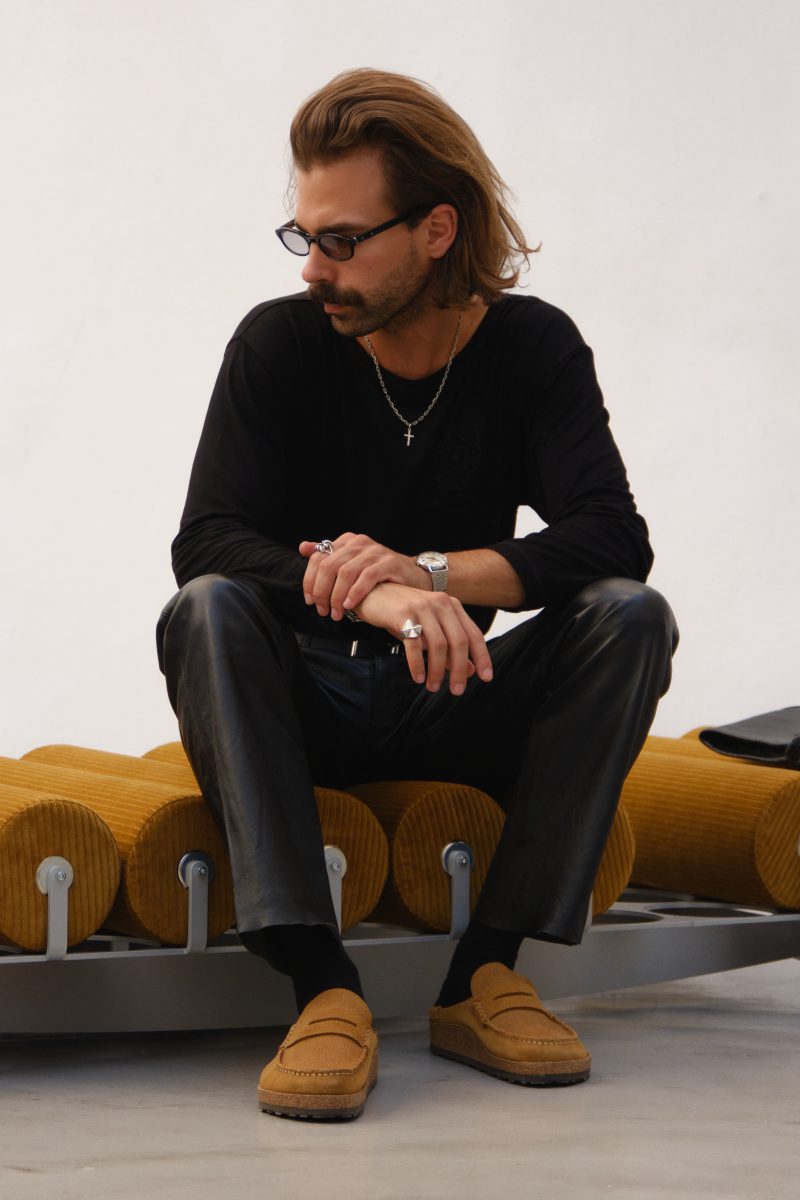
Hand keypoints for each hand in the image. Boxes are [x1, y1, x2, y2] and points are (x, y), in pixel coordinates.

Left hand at [299, 533, 421, 619]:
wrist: (411, 575)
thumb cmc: (379, 573)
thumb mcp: (351, 563)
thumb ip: (328, 556)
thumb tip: (303, 547)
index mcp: (347, 541)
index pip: (319, 557)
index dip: (310, 580)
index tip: (309, 600)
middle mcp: (359, 543)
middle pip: (330, 566)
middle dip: (322, 591)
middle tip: (322, 610)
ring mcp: (375, 551)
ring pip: (346, 573)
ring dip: (337, 596)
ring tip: (336, 613)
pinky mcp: (389, 562)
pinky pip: (367, 577)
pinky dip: (355, 593)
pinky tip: (350, 605)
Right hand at [357, 582, 492, 695]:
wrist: (372, 594)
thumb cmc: (402, 614)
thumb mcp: (429, 629)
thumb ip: (449, 648)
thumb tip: (470, 671)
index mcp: (451, 606)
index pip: (473, 634)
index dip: (482, 657)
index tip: (486, 677)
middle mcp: (440, 603)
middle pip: (459, 642)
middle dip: (459, 670)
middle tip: (457, 690)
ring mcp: (422, 607)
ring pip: (439, 645)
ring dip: (437, 671)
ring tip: (433, 687)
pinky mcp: (403, 614)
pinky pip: (415, 645)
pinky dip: (418, 665)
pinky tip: (418, 677)